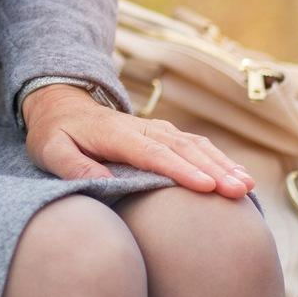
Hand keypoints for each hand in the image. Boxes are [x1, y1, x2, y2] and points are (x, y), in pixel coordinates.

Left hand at [24, 86, 257, 198]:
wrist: (60, 105)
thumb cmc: (55, 134)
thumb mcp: (51, 150)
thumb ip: (73, 166)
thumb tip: (101, 184)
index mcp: (117, 135)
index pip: (154, 153)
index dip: (181, 170)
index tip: (207, 187)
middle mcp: (142, 128)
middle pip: (183, 149)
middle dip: (214, 169)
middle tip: (239, 191)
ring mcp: (155, 129)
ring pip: (194, 145)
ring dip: (221, 163)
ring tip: (246, 186)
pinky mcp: (162, 134)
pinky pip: (195, 144)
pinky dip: (218, 158)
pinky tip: (237, 175)